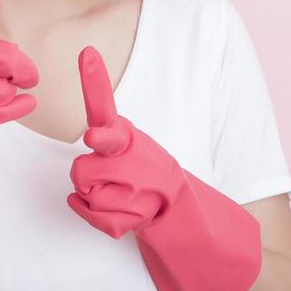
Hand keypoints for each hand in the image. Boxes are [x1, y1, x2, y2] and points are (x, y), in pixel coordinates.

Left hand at [64, 44, 263, 290]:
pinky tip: (129, 221)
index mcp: (139, 144)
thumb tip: (96, 133)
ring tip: (129, 208)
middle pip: (84, 165)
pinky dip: (102, 221)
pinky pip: (98, 216)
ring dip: (97, 205)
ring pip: (87, 191)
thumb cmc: (165, 200)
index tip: (86, 52)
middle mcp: (141, 159)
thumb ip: (117, 148)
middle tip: (114, 189)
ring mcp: (145, 187)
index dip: (95, 82)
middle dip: (88, 181)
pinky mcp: (147, 214)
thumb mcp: (141, 167)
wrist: (206, 238)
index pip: (109, 111)